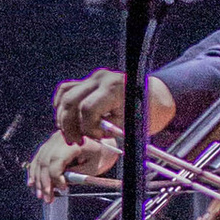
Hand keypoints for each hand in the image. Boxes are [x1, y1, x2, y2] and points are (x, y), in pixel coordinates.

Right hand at [26, 72, 174, 197]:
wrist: (156, 98)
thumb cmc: (147, 114)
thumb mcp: (130, 125)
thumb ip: (108, 130)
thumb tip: (87, 137)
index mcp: (114, 88)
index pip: (87, 108)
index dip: (88, 127)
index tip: (97, 137)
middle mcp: (101, 78)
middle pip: (71, 101)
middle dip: (69, 125)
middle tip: (75, 141)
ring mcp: (94, 78)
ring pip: (65, 95)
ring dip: (63, 116)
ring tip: (71, 133)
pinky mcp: (89, 81)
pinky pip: (67, 89)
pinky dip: (62, 104)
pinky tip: (66, 118)